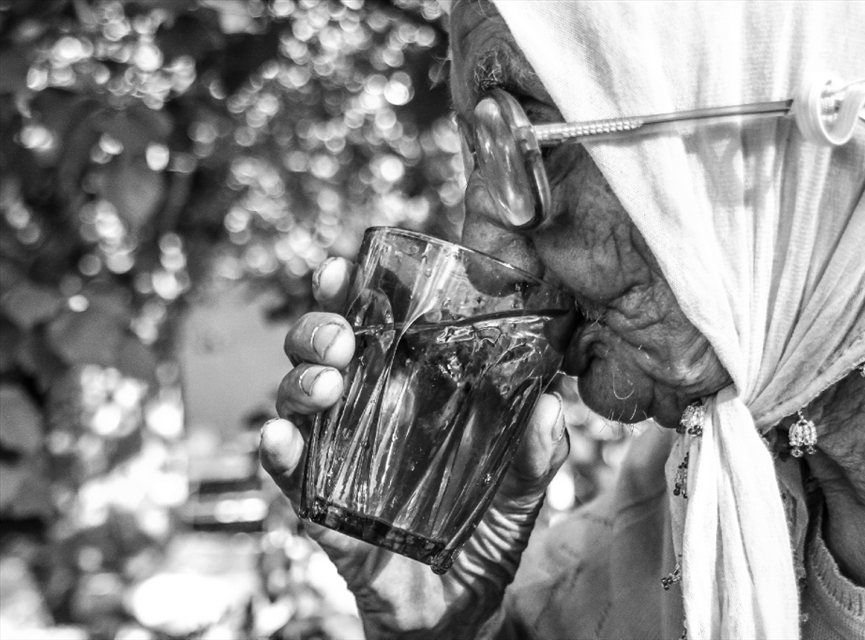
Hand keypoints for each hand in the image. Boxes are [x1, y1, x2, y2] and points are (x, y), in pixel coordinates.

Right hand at [260, 257, 569, 638]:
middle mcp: (365, 421)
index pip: (375, 334)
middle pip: (322, 356)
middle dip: (319, 332)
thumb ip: (535, 455)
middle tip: (343, 336)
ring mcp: (338, 463)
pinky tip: (283, 441)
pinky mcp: (322, 510)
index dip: (354, 296)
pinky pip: (289, 477)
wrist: (457, 616)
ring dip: (300, 383)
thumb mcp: (518, 495)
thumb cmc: (482, 543)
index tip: (346, 268)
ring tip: (326, 384)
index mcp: (409, 400)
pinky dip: (278, 456)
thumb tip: (552, 403)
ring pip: (297, 404)